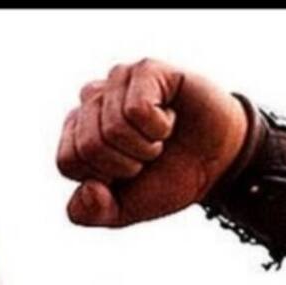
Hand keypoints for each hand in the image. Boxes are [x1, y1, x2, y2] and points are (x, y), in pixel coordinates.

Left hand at [56, 58, 247, 226]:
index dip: (102, 178)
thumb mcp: (120, 210)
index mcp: (74, 133)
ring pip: (113, 128)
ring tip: (159, 138)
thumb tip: (89, 188)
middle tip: (146, 156)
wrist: (217, 165)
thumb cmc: (163, 180)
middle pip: (88, 146)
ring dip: (144, 147)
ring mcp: (116, 81)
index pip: (68, 162)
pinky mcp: (146, 69)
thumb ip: (89, 213)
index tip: (125, 173)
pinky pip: (137, 109)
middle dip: (125, 165)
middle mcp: (90, 102)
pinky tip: (169, 119)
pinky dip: (158, 127)